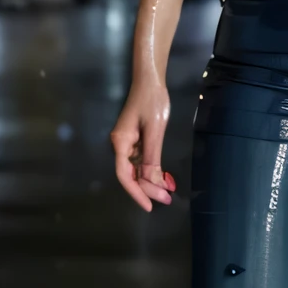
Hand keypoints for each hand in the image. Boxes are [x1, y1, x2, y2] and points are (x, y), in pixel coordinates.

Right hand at [110, 80, 175, 211]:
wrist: (150, 81)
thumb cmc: (152, 102)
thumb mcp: (154, 131)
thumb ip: (152, 157)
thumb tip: (152, 182)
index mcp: (121, 143)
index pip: (124, 175)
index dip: (136, 192)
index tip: (149, 206)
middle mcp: (120, 145)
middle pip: (130, 174)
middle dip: (147, 189)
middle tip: (166, 200)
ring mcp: (127, 143)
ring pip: (136, 169)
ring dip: (150, 182)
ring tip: (167, 193)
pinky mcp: (135, 139)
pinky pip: (140, 161)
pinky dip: (150, 171)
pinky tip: (162, 179)